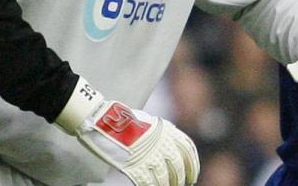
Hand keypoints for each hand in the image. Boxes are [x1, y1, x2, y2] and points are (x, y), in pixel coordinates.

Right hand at [56, 79, 197, 185]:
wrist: (104, 118)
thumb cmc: (123, 118)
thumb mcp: (149, 121)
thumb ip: (161, 133)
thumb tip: (169, 143)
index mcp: (167, 131)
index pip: (187, 150)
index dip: (192, 164)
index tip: (193, 174)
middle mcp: (162, 144)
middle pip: (179, 166)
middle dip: (182, 177)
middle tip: (183, 184)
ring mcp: (149, 156)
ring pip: (165, 177)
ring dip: (168, 184)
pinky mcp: (135, 166)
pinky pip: (148, 181)